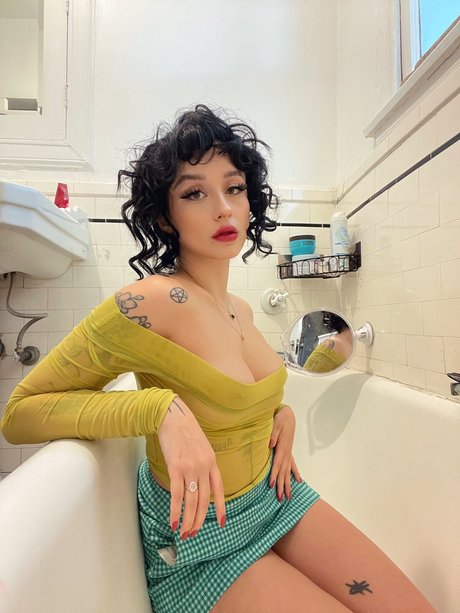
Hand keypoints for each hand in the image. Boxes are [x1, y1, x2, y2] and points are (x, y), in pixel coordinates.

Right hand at [158, 397, 225, 539]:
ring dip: (187, 520)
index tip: (222, 522)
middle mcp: (204, 467)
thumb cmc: (185, 431)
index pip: (220, 490)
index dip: (221, 507)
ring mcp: (190, 468)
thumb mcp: (202, 447)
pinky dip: (175, 511)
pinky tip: (173, 521)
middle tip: (193, 533)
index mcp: (212, 462)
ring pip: (191, 501)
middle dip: (199, 520)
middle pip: (204, 500)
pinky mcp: (176, 468)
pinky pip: (177, 495)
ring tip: (184, 533)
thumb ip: (203, 464)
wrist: (173, 417)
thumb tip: (199, 482)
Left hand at [268, 405, 301, 500]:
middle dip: (281, 485)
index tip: (272, 485)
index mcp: (281, 447)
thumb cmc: (280, 419)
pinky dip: (295, 473)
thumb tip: (270, 445)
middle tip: (280, 498)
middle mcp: (286, 452)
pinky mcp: (289, 451)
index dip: (274, 475)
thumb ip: (272, 435)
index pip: (277, 464)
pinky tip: (298, 481)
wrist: (288, 415)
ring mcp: (289, 453)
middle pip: (283, 472)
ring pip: (288, 471)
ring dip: (288, 484)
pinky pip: (293, 465)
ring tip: (288, 496)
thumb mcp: (275, 424)